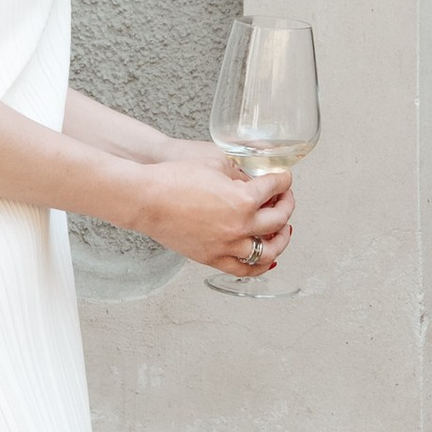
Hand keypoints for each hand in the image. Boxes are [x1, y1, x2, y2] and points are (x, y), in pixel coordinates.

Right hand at [130, 150, 293, 275]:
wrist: (146, 198)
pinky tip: (265, 257)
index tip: (283, 178)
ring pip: (267, 251)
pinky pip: (243, 268)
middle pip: (279, 219)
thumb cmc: (174, 177)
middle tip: (285, 198)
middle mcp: (240, 226)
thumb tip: (253, 180)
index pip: (276, 187)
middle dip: (286, 205)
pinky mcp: (211, 257)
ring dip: (280, 239)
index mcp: (244, 200)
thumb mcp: (215, 163)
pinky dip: (259, 265)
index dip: (283, 180)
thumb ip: (240, 172)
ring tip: (282, 231)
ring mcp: (226, 246)